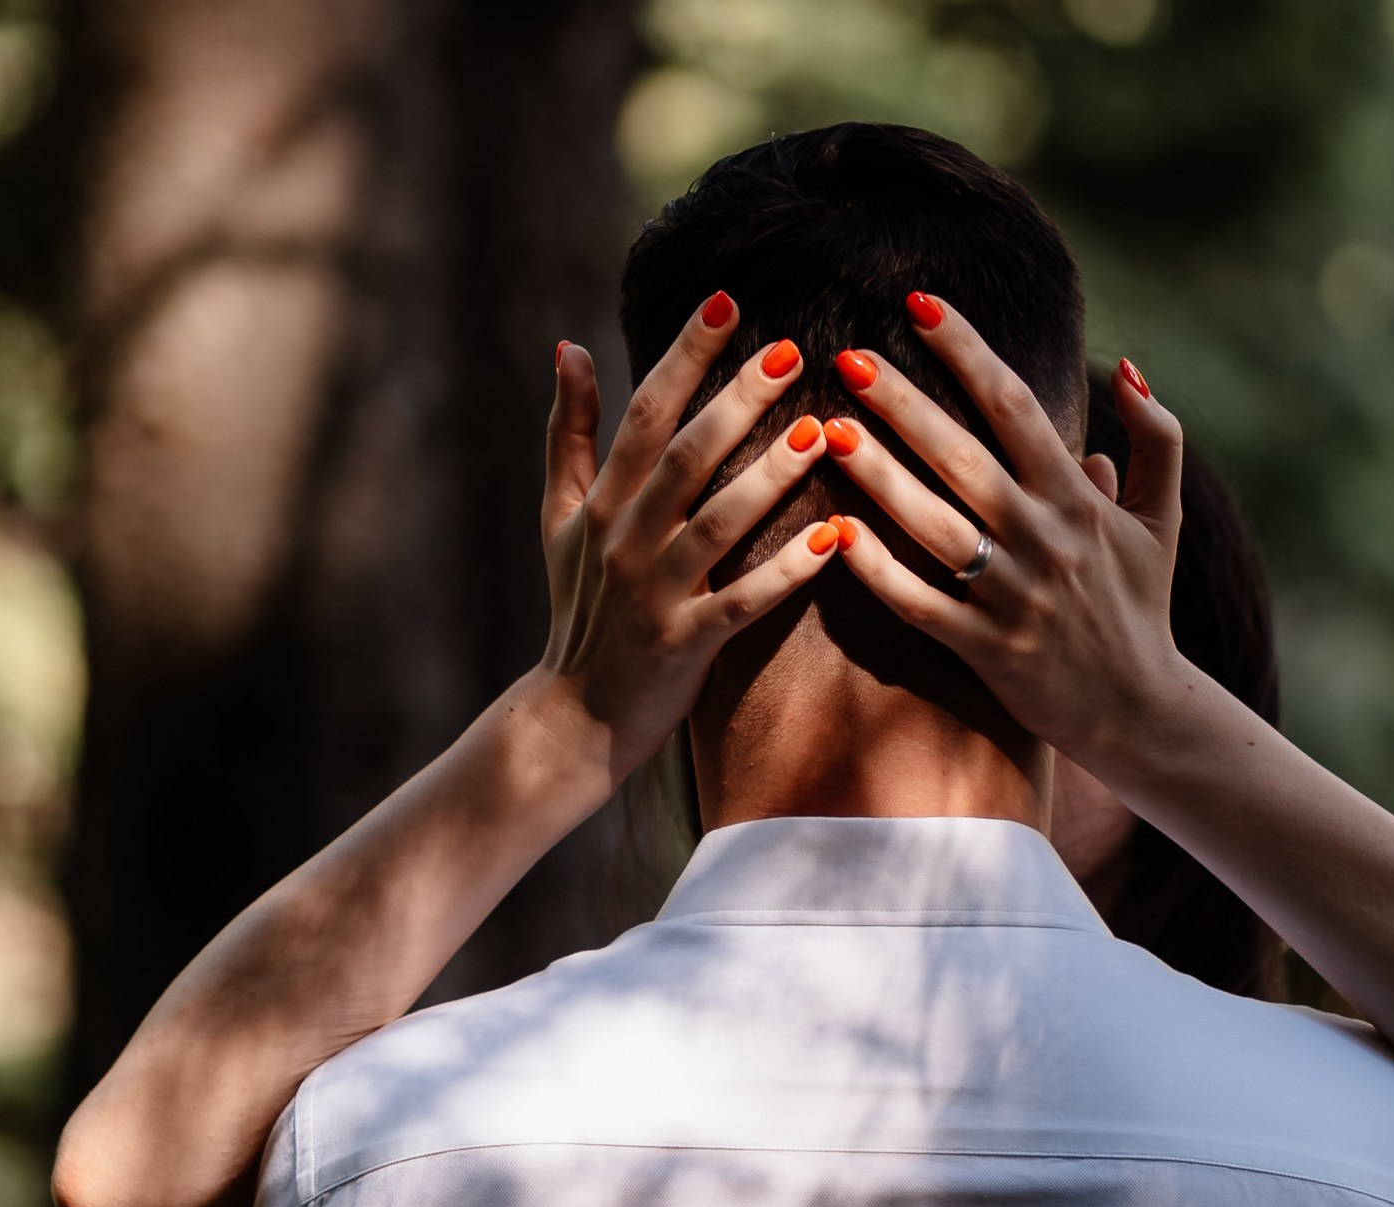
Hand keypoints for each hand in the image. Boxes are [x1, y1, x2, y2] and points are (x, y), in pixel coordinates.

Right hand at [532, 297, 840, 782]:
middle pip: (685, 456)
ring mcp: (655, 595)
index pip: (645, 413)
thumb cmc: (578, 611)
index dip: (685, 355)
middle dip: (738, 401)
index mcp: (604, 503)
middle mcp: (627, 541)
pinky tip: (833, 540)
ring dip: (769, 477)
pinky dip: (787, 572)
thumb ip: (570, 434)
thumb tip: (568, 346)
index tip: (727, 302)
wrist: (573, 716)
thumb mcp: (561, 519)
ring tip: (819, 434)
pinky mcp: (686, 646)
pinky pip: (743, 603)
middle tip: (793, 351)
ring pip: (717, 525)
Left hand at [818, 302, 1189, 774]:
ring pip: (936, 526)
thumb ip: (1156, 439)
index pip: (1016, 406)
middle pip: (964, 457)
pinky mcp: (989, 651)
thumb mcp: (1162, 519)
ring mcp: (1014, 598)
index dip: (967, 351)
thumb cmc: (1142, 608)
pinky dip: (881, 573)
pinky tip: (838, 535)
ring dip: (881, 477)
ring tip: (828, 431)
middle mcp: (1044, 540)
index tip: (919, 305)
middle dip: (905, 403)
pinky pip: (923, 606)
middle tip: (849, 356)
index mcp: (1077, 498)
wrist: (1141, 712)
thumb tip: (1126, 368)